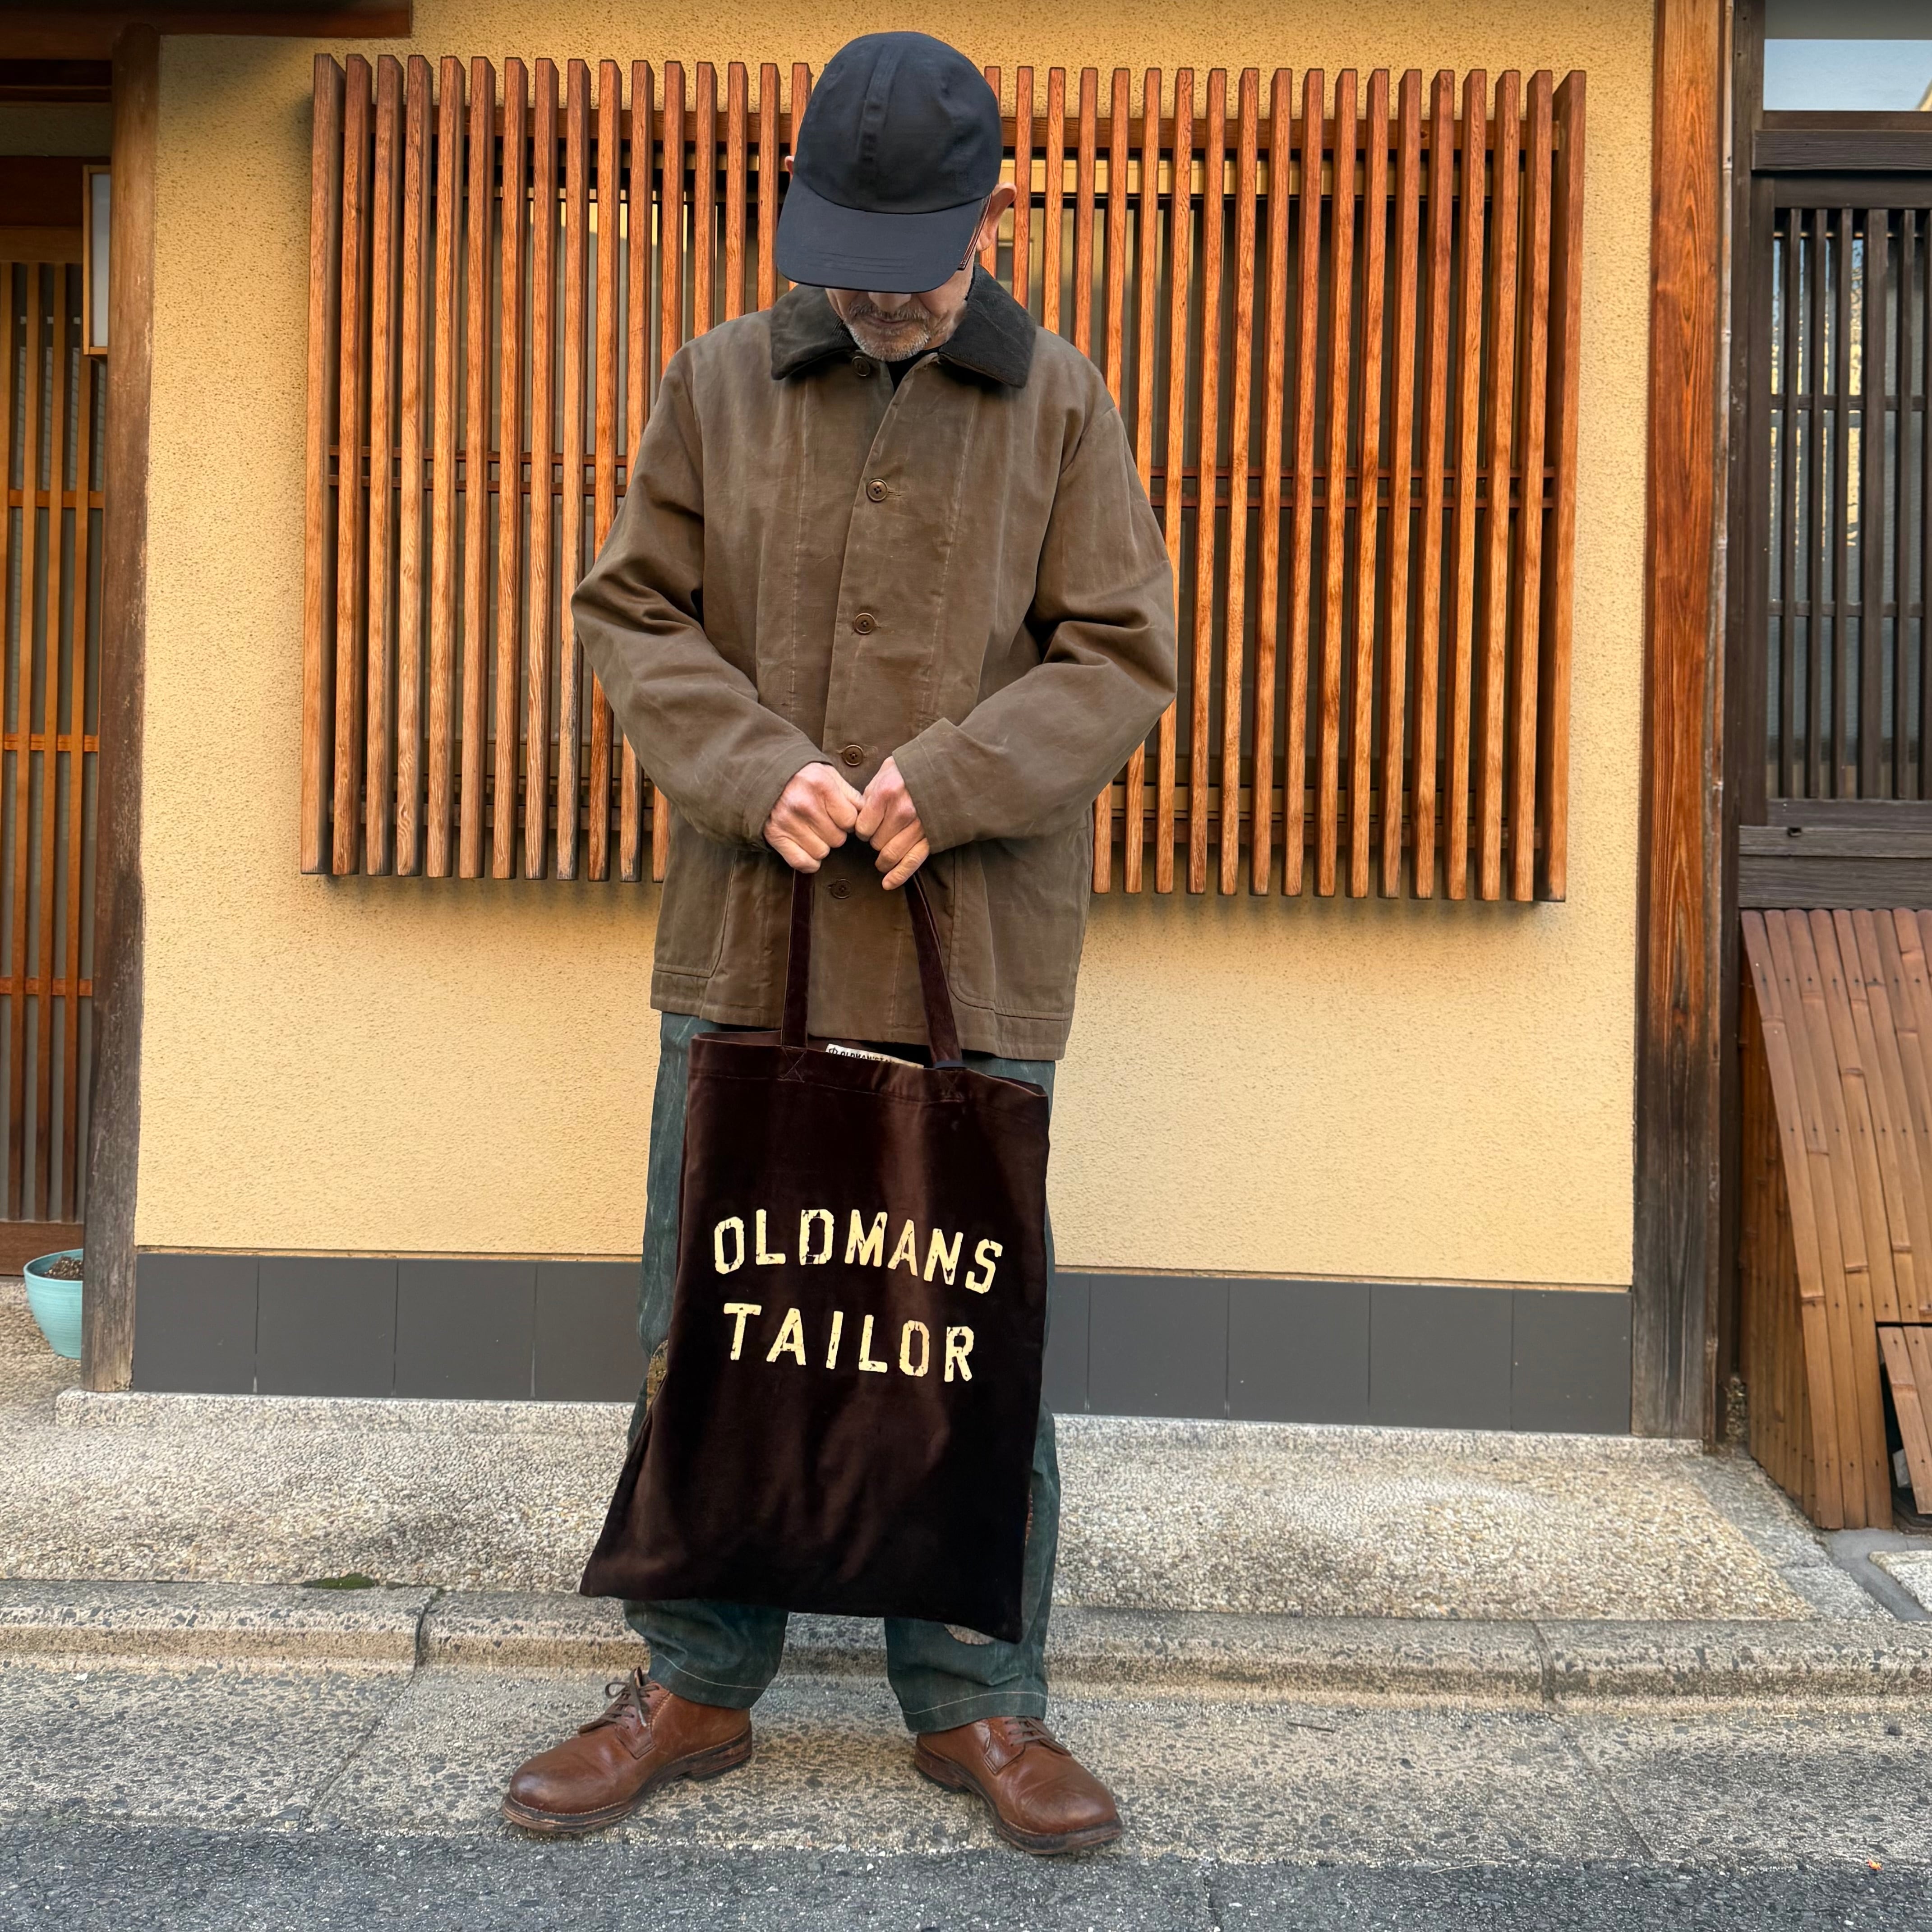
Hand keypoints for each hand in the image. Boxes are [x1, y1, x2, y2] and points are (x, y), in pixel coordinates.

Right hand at [763, 763, 861, 871]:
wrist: (765, 776)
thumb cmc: (802, 776)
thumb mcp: (828, 774)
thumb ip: (850, 794)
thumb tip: (867, 814)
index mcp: (821, 786)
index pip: (851, 821)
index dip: (849, 822)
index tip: (841, 817)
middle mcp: (805, 805)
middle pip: (837, 839)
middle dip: (835, 833)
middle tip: (825, 823)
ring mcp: (788, 822)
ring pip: (822, 852)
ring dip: (821, 846)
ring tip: (813, 831)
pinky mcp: (776, 836)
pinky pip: (802, 863)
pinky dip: (808, 861)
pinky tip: (808, 849)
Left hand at [855, 757, 929, 889]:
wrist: (944, 770)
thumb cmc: (910, 771)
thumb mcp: (884, 773)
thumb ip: (869, 795)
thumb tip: (857, 816)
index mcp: (887, 794)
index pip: (862, 828)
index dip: (862, 830)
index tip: (866, 827)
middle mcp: (902, 812)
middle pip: (876, 842)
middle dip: (873, 841)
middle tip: (879, 834)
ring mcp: (918, 827)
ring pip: (890, 854)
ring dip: (883, 859)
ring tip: (882, 858)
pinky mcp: (930, 838)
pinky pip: (911, 862)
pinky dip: (898, 876)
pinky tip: (888, 883)